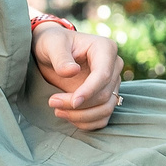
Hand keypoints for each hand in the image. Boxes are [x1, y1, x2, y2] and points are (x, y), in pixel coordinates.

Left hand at [32, 17, 121, 131]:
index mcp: (105, 48)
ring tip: (58, 110)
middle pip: (104, 95)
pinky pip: (103, 117)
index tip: (72, 102)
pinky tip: (69, 116)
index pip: (103, 75)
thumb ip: (61, 57)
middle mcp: (114, 66)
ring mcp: (112, 82)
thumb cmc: (52, 43)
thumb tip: (73, 72)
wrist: (52, 51)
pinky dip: (87, 122)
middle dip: (78, 105)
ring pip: (106, 109)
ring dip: (82, 116)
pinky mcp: (106, 96)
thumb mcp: (51, 44)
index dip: (89, 91)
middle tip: (52, 102)